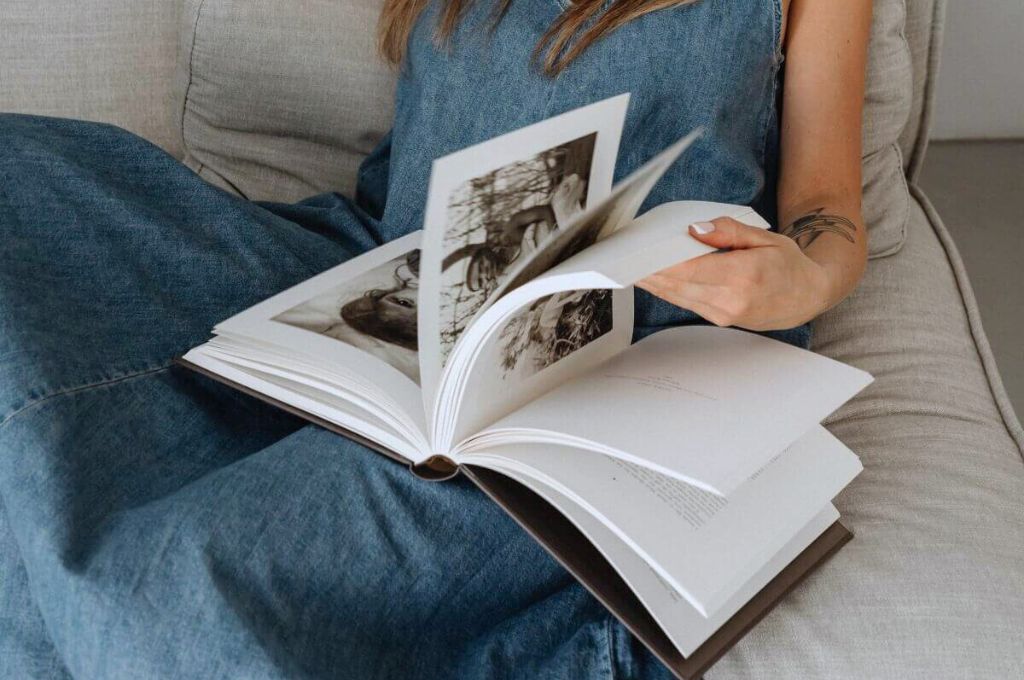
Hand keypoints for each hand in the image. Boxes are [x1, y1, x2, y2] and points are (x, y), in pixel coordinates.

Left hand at [637, 217, 834, 330]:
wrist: (808, 295)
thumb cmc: (788, 264)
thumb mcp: (765, 237)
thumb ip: (729, 231)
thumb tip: (696, 230)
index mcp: (744, 276)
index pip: (690, 269)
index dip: (661, 263)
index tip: (640, 252)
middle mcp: (732, 300)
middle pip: (678, 285)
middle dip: (649, 272)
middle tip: (625, 258)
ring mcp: (724, 314)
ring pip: (678, 296)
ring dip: (653, 282)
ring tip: (631, 266)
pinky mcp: (720, 320)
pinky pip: (686, 303)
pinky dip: (667, 290)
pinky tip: (653, 278)